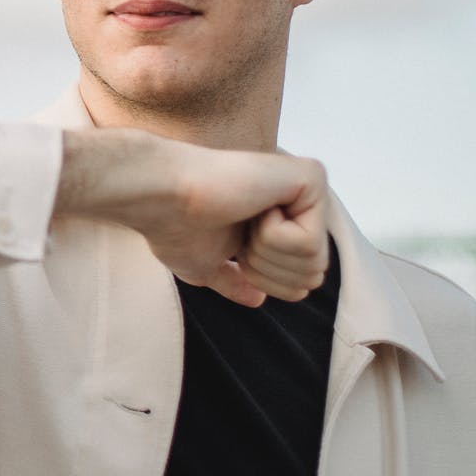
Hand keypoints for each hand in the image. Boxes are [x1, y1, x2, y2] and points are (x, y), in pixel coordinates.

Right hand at [58, 129, 328, 307]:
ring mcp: (311, 184)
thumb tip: (258, 298)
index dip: (266, 280)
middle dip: (267, 270)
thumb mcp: (204, 263)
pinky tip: (253, 207)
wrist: (160, 194)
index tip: (233, 251)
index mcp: (280, 215)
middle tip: (238, 235)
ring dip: (266, 253)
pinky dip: (272, 236)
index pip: (304, 278)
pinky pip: (308, 242)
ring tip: (243, 218)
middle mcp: (302, 196)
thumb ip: (234, 280)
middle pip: (315, 274)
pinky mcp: (312, 177)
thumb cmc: (173, 224)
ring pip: (314, 261)